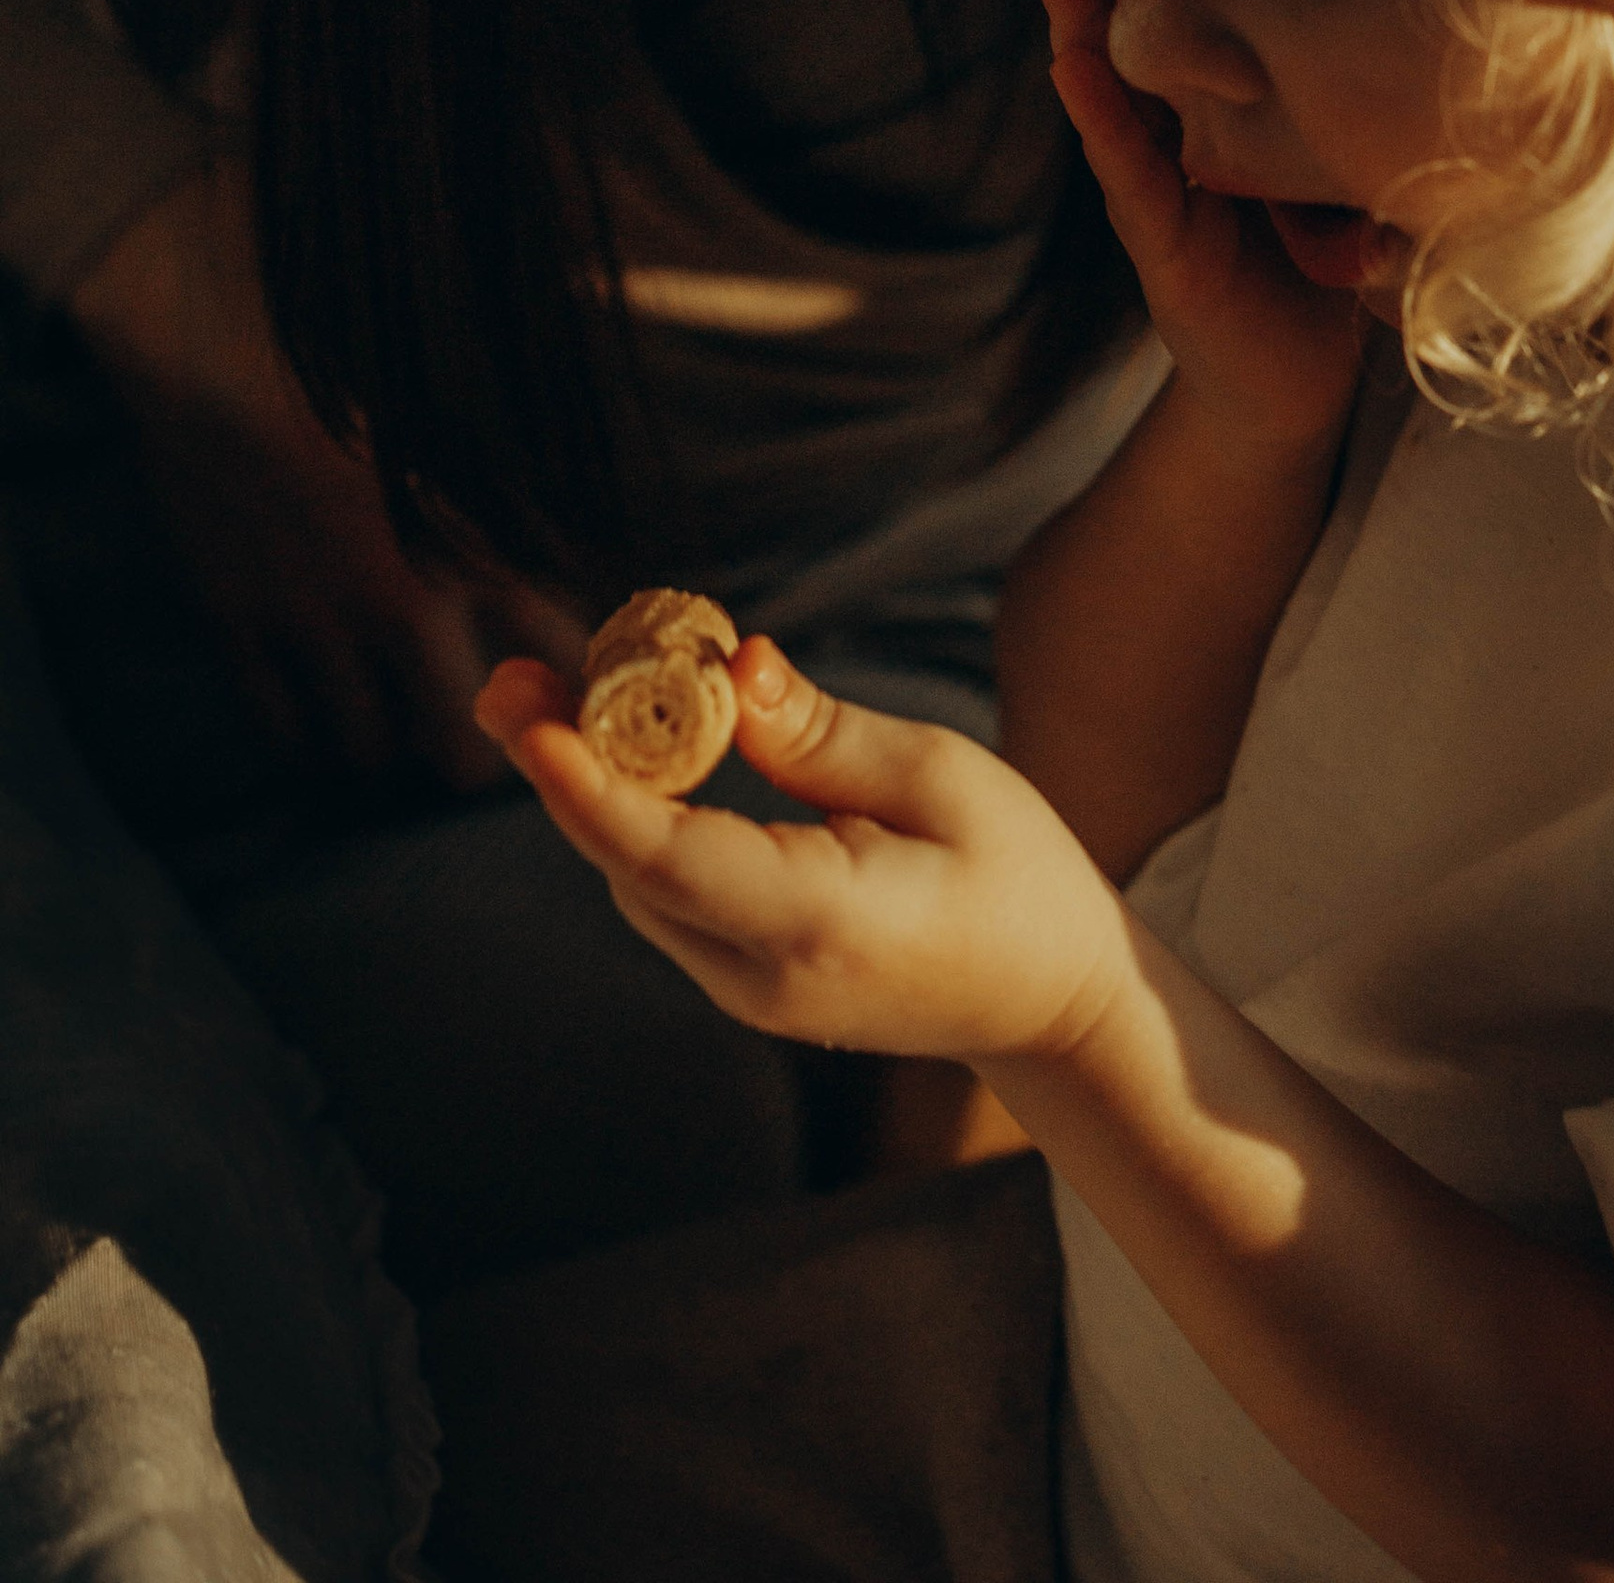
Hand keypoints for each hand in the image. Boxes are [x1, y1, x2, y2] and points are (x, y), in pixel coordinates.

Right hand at [71, 165, 588, 786]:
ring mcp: (313, 621)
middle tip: (473, 725)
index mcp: (475, 537)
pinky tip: (319, 704)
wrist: (217, 329)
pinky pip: (281, 724)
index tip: (570, 679)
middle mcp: (402, 598)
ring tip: (392, 713)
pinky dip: (306, 728)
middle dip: (472, 750)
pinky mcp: (237, 621)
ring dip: (384, 738)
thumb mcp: (467, 388)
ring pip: (364, 749)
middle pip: (456, 747)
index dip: (570, 681)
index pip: (558, 652)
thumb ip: (521, 458)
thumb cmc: (350, 337)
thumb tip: (571, 476)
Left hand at [477, 639, 1132, 1065]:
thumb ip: (820, 732)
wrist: (1050, 1000)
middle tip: (506, 679)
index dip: (590, 789)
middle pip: (632, 869)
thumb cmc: (1019, 876)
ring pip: (639, 883)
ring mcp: (748, 993)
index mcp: (821, 926)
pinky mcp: (746, 983)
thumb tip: (725, 668)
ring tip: (556, 688)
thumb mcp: (941, 776)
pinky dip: (638, 820)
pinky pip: (667, 894)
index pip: (674, 859)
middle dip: (563, 770)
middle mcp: (763, 978)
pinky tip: (628, 747)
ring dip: (595, 790)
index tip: (532, 721)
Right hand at [1032, 0, 1365, 468]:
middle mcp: (1167, 137)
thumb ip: (1333, 81)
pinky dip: (1100, 117)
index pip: (1168, 7)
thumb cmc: (1315, 259)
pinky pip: (1128, 172)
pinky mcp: (1163, 246)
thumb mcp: (1327, 152)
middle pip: (1121, 28)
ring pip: (1106, 83)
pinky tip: (1074, 65)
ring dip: (1073, 10)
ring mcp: (1154, 189)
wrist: (1295, 389)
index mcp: (1205, 109)